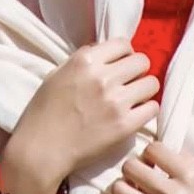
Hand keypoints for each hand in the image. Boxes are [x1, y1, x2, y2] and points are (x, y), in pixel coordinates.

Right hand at [0, 39, 159, 193]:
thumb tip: (106, 55)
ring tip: (132, 100)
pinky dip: (145, 110)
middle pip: (142, 61)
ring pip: (151, 83)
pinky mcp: (125, 124)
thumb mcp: (55, 76)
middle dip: (136, 71)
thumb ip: (81, 62)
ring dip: (143, 90)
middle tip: (127, 83)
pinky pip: (153, 107)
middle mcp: (102, 77)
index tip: (119, 65)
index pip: (123, 44)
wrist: (40, 150)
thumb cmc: (43, 113)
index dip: (124, 54)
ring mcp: (116, 101)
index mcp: (84, 61)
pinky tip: (133, 115)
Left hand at [106, 139, 193, 193]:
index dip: (150, 153)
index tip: (153, 161)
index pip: (153, 149)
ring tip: (133, 193)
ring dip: (124, 189)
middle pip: (130, 168)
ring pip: (120, 192)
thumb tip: (166, 154)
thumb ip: (191, 164)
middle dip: (132, 168)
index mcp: (192, 176)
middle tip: (138, 176)